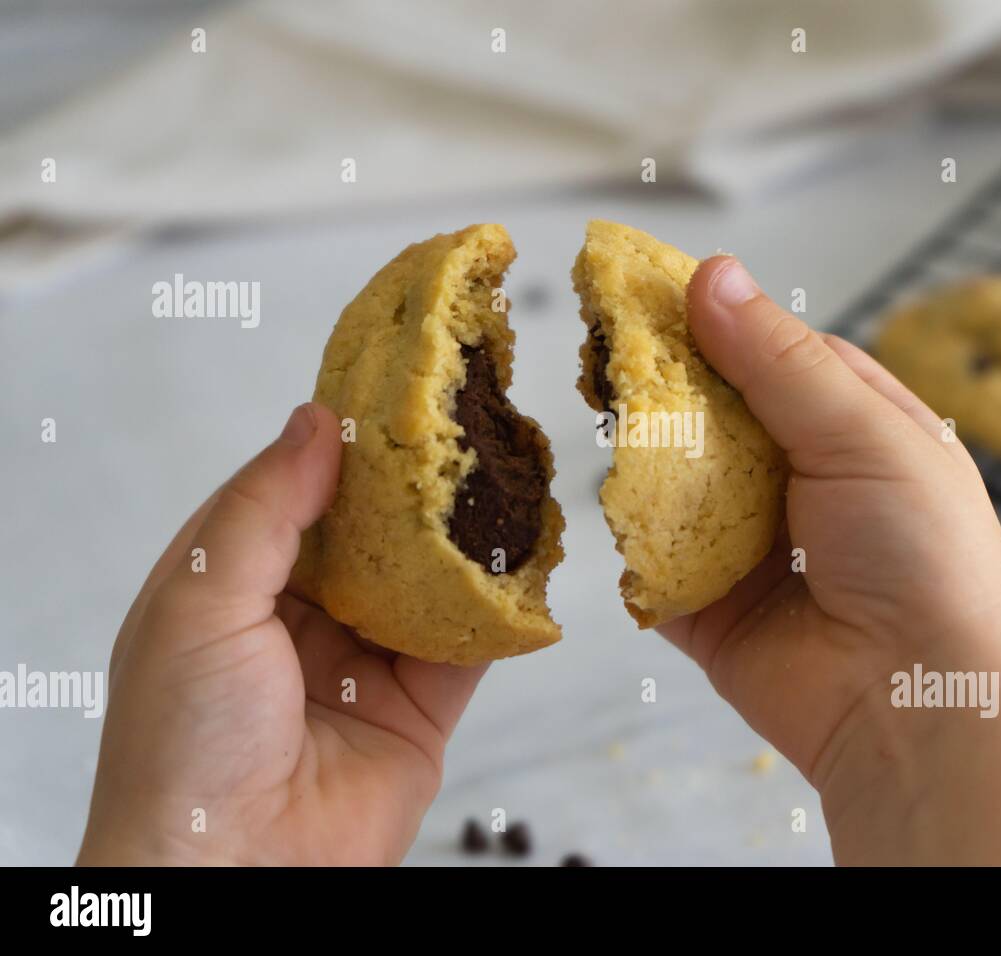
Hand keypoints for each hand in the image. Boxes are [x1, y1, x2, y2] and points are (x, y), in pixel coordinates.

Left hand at [79, 404, 484, 865]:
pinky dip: (499, 607)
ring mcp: (363, 666)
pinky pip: (468, 646)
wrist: (235, 876)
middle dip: (410, 487)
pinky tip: (526, 559)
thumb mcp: (201, 603)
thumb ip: (264, 509)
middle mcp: (298, 623)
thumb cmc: (183, 746)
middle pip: (366, 536)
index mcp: (229, 592)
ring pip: (423, 582)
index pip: (287, 498)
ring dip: (461, 538)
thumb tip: (315, 420)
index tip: (383, 395)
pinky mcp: (419, 710)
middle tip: (458, 425)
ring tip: (503, 472)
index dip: (333, 448)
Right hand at [661, 257, 1000, 864]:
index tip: (644, 286)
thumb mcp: (864, 433)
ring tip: (603, 414)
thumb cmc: (926, 561)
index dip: (712, 318)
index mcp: (855, 428)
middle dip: (663, 385)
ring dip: (642, 457)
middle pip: (713, 413)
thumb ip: (780, 360)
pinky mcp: (709, 609)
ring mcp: (751, 545)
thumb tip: (712, 275)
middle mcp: (801, 480)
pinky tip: (610, 503)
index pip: (772, 352)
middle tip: (607, 351)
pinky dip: (632, 541)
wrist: (918, 708)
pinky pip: (653, 564)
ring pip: (675, 482)